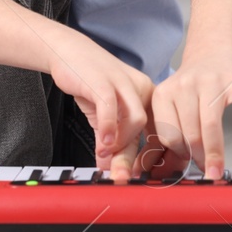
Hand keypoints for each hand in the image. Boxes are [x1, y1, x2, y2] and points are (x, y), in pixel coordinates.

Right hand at [48, 36, 154, 182]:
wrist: (69, 52)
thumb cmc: (91, 83)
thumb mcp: (106, 115)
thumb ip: (112, 139)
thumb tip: (110, 167)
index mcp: (149, 97)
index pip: (161, 131)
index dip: (153, 156)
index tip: (142, 176)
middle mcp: (143, 89)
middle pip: (150, 130)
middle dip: (137, 159)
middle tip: (125, 179)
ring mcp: (124, 84)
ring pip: (136, 120)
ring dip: (122, 145)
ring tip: (106, 159)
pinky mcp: (103, 81)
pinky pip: (111, 107)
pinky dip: (108, 128)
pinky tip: (102, 143)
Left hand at [150, 48, 231, 179]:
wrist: (210, 53)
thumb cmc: (190, 87)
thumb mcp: (171, 103)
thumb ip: (168, 130)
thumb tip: (165, 169)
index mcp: (164, 93)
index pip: (168, 135)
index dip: (179, 155)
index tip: (188, 165)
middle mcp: (187, 85)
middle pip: (190, 133)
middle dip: (199, 158)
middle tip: (207, 171)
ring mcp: (213, 81)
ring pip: (211, 124)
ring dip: (216, 152)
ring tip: (218, 166)